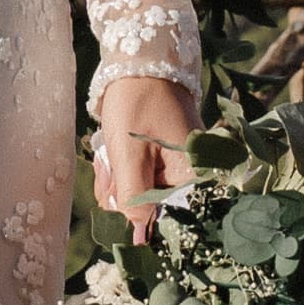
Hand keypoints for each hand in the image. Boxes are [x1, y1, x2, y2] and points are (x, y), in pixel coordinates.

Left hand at [93, 77, 199, 241]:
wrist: (141, 66)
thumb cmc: (137, 104)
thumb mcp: (129, 153)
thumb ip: (134, 197)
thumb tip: (138, 238)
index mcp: (193, 178)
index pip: (170, 222)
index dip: (138, 223)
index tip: (117, 210)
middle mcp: (191, 179)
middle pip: (149, 211)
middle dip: (120, 195)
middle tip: (111, 168)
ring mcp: (176, 171)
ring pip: (137, 198)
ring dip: (116, 183)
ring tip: (110, 156)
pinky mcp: (163, 164)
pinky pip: (137, 182)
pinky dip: (120, 173)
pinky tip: (113, 156)